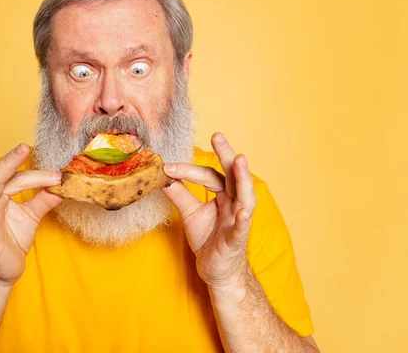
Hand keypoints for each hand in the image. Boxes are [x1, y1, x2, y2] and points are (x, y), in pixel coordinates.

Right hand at [0, 143, 62, 286]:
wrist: (5, 269)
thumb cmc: (13, 238)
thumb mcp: (32, 216)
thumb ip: (45, 199)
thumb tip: (63, 183)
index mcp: (0, 195)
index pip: (17, 179)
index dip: (37, 176)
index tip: (58, 175)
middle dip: (7, 163)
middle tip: (23, 148)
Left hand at [162, 133, 255, 287]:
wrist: (216, 271)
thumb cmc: (208, 240)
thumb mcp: (190, 214)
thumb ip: (180, 194)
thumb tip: (163, 176)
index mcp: (224, 195)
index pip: (209, 175)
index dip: (188, 170)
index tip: (167, 166)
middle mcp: (234, 203)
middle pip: (232, 175)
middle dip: (226, 155)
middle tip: (217, 136)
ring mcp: (239, 220)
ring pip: (245, 196)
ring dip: (243, 178)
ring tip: (239, 160)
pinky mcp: (237, 239)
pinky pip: (242, 227)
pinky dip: (243, 219)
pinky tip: (243, 212)